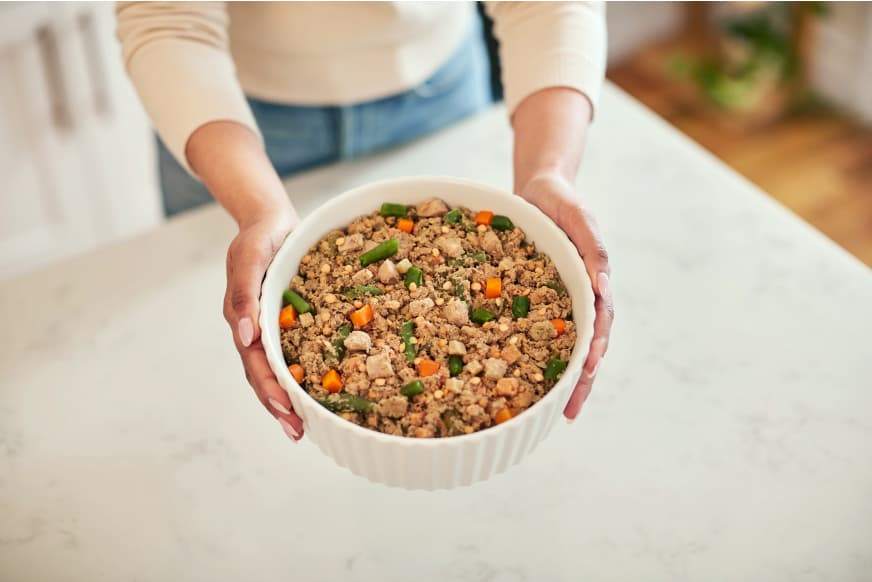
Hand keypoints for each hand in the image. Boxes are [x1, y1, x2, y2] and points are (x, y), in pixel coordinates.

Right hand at [186, 120, 305, 441]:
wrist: (272, 219)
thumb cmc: (260, 235)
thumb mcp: (251, 254)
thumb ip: (245, 293)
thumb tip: (245, 337)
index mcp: (244, 318)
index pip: (256, 362)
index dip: (270, 388)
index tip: (286, 409)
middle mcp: (256, 329)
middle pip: (265, 376)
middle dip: (280, 406)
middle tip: (299, 432)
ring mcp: (271, 328)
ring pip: (278, 371)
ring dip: (290, 398)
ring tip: (307, 426)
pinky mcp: (289, 323)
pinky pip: (296, 353)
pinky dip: (304, 376)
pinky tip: (320, 392)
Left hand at [519, 173, 613, 420]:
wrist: (539, 189)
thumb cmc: (562, 201)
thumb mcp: (579, 217)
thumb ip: (593, 248)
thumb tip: (603, 287)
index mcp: (594, 281)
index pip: (599, 323)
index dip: (594, 349)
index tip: (587, 371)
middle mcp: (580, 296)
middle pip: (584, 344)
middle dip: (580, 379)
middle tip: (569, 409)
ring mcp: (559, 300)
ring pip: (562, 344)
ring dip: (561, 376)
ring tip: (552, 409)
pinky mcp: (537, 300)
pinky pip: (535, 331)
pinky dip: (532, 355)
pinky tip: (520, 378)